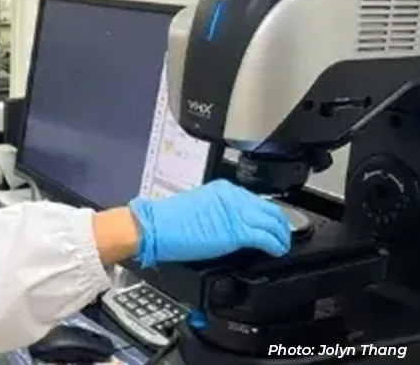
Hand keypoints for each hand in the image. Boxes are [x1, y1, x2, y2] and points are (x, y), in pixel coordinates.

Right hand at [128, 179, 290, 266]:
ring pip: (273, 222)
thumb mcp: (198, 206)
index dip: (266, 213)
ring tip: (283, 244)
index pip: (255, 199)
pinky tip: (278, 250)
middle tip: (282, 234)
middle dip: (280, 223)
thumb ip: (218, 210)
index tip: (269, 222)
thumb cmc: (167, 221)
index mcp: (223, 189)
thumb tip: (227, 221)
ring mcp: (235, 213)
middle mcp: (232, 197)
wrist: (155, 227)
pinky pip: (266, 237)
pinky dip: (277, 244)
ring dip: (282, 235)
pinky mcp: (235, 232)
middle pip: (269, 208)